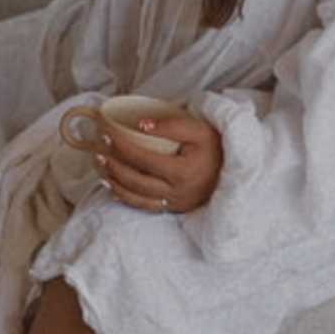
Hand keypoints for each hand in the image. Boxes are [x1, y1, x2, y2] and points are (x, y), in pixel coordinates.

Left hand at [98, 113, 224, 217]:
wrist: (236, 169)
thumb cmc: (216, 146)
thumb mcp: (198, 129)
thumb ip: (171, 125)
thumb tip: (140, 125)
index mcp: (182, 172)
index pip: (143, 159)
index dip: (121, 147)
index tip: (107, 135)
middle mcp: (177, 192)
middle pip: (135, 180)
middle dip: (113, 165)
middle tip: (98, 150)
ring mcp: (175, 203)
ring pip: (137, 197)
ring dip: (115, 183)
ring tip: (101, 167)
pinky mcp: (175, 208)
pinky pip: (145, 206)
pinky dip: (126, 198)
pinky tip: (114, 187)